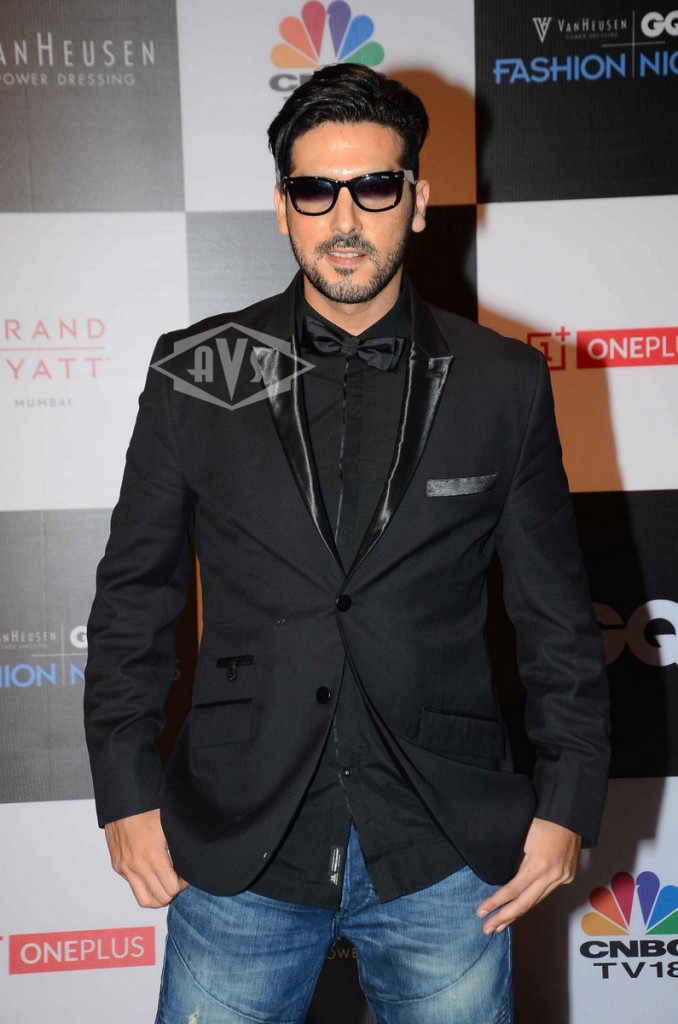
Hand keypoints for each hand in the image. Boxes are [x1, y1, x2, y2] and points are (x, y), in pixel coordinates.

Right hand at [104, 808, 187, 907]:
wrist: (122, 800)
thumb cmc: (147, 808)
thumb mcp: (169, 826)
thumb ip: (177, 849)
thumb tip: (188, 864)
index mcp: (152, 855)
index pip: (171, 888)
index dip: (183, 885)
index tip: (186, 876)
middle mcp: (136, 865)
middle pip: (160, 898)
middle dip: (172, 892)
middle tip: (178, 881)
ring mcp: (125, 867)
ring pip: (144, 900)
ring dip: (158, 897)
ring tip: (166, 885)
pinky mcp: (118, 866)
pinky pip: (133, 886)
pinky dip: (145, 887)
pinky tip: (153, 875)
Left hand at [476, 817, 581, 934]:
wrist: (570, 813)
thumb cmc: (541, 817)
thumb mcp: (521, 834)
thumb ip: (513, 857)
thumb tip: (498, 875)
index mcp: (539, 863)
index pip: (513, 889)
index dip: (496, 902)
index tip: (481, 911)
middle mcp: (553, 875)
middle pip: (525, 903)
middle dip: (504, 918)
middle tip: (487, 929)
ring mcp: (563, 877)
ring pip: (536, 901)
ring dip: (517, 913)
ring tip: (500, 925)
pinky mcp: (567, 876)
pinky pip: (545, 893)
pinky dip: (531, 901)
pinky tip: (519, 909)